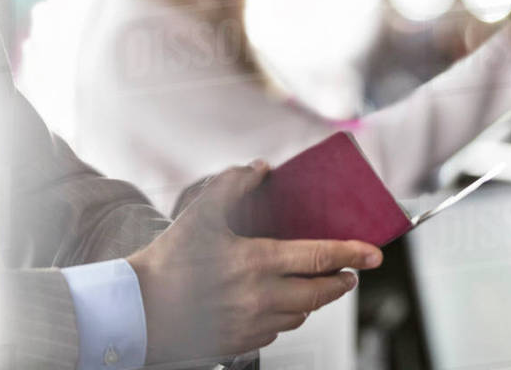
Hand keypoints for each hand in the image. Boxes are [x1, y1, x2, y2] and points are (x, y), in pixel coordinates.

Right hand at [127, 161, 382, 363]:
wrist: (135, 311)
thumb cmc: (167, 262)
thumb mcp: (200, 214)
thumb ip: (233, 184)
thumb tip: (259, 168)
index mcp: (257, 262)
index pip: (320, 258)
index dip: (352, 254)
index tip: (375, 254)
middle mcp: (260, 297)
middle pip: (320, 293)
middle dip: (342, 282)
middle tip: (351, 273)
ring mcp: (251, 324)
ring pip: (301, 314)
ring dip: (316, 300)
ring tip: (319, 286)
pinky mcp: (239, 342)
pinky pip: (276, 331)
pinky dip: (287, 317)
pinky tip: (282, 305)